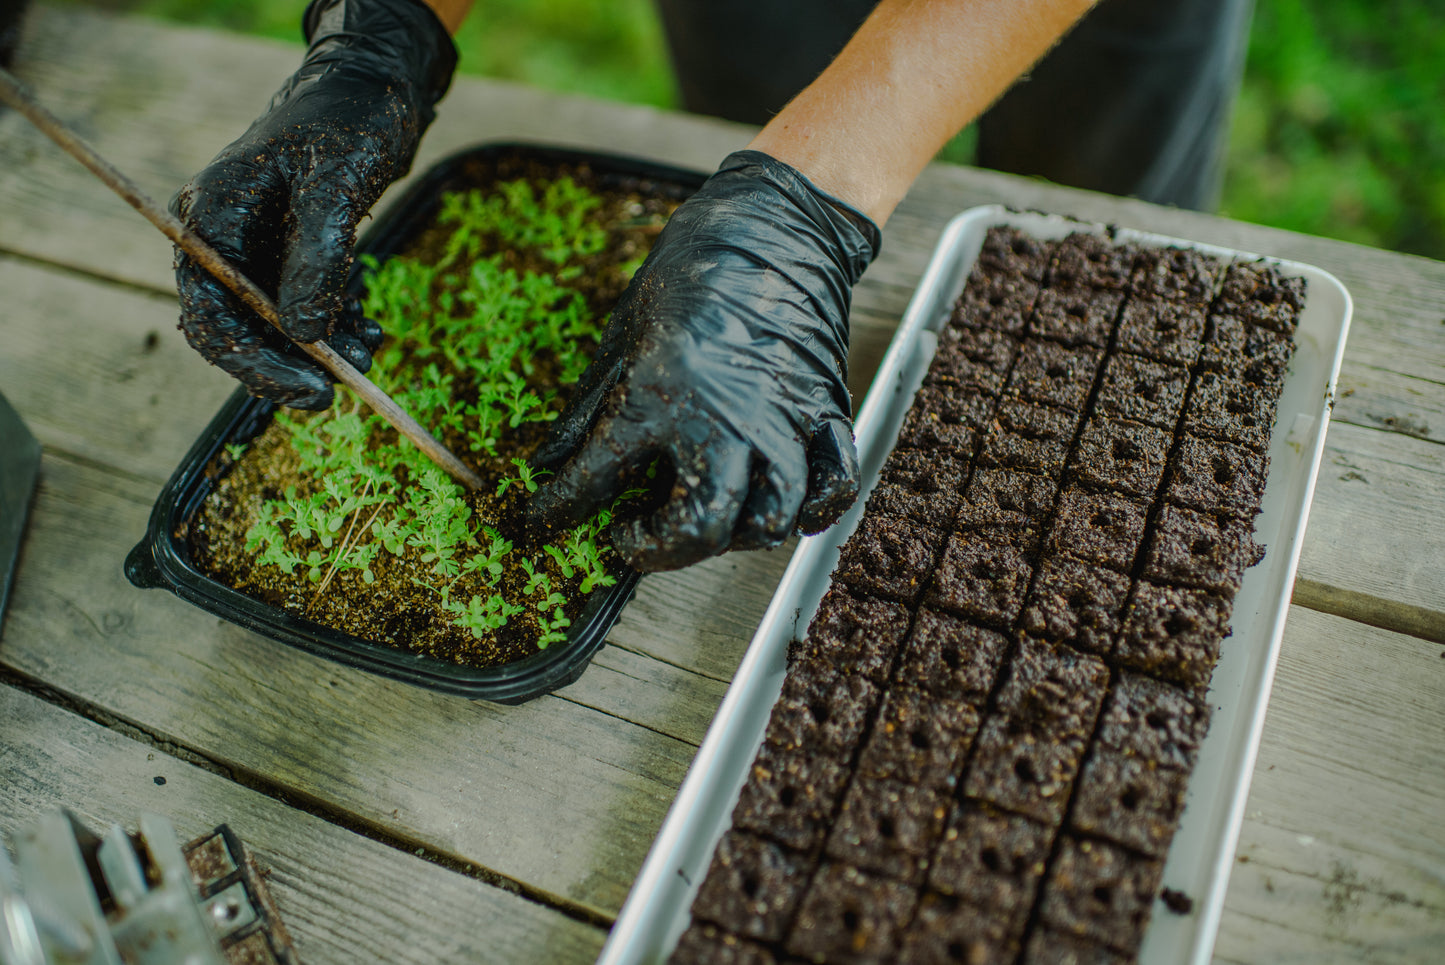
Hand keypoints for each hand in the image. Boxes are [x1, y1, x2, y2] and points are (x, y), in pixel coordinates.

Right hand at [170, 0, 455, 408]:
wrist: (376, 88)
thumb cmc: (350, 120)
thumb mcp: (336, 186)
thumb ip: (317, 258)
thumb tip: (304, 333)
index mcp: (213, 217)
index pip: (211, 315)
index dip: (255, 363)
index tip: (311, 390)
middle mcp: (225, 238)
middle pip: (237, 330)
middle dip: (288, 364)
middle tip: (341, 390)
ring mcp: (258, 247)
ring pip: (275, 326)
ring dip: (321, 350)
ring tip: (371, 351)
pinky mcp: (291, 254)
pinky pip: (302, 308)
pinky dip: (335, 326)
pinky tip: (370, 330)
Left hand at [527, 151, 880, 571]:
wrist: (773, 227)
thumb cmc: (693, 273)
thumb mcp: (619, 337)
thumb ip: (585, 411)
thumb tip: (545, 464)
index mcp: (656, 395)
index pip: (591, 483)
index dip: (554, 513)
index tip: (542, 523)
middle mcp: (721, 420)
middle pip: (696, 529)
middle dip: (654, 550)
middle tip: (632, 536)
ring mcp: (779, 422)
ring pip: (765, 522)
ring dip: (727, 537)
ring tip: (702, 519)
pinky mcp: (823, 414)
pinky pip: (830, 490)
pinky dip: (809, 513)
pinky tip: (779, 509)